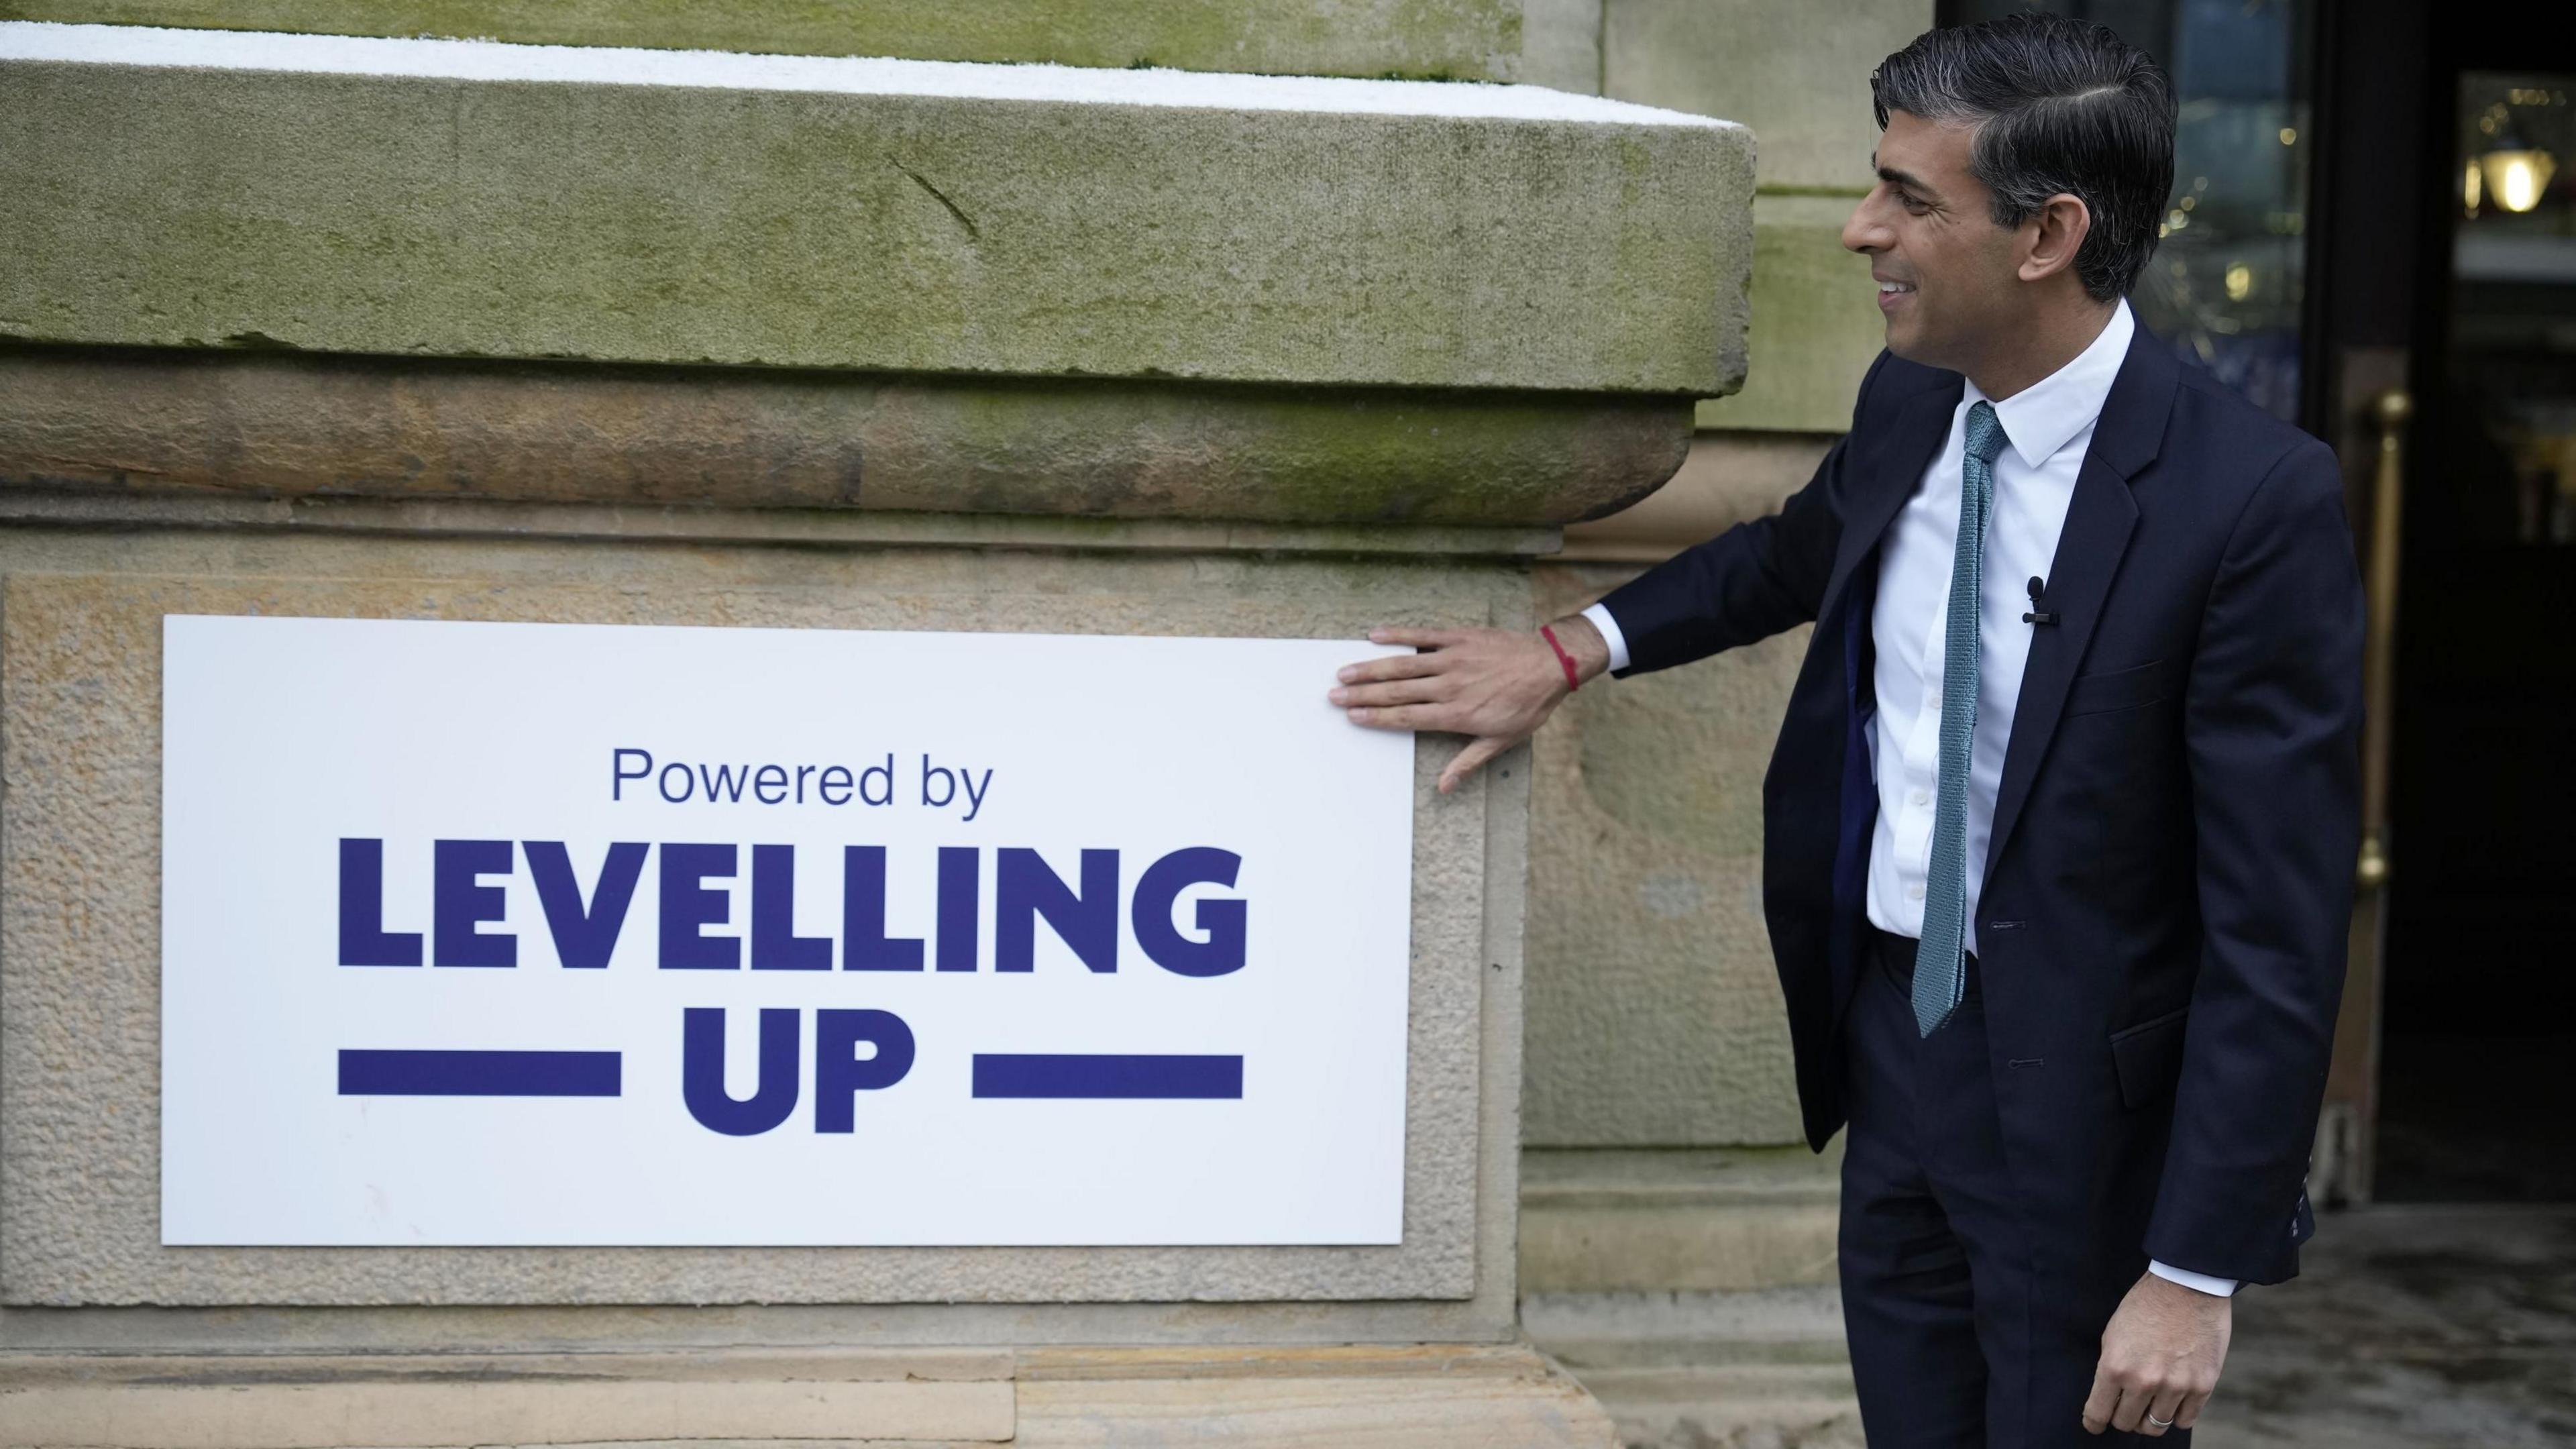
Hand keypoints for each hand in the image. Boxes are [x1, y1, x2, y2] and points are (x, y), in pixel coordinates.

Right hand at [1330, 619, 1606, 793]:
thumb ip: (1468, 762)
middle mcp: (1449, 687)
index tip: (1353, 716)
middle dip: (1362, 695)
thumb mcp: (1502, 740)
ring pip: (1402, 665)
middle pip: (1396, 692)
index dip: (1377, 718)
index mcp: (1456, 714)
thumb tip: (1444, 787)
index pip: (1407, 717)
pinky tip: (1374, 636)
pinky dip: (1397, 635)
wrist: (1550, 664)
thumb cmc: (1527, 705)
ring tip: (1345, 672)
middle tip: (1333, 695)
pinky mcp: (1458, 638)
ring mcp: (1452, 660)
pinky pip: (1422, 635)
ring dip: (1371, 669)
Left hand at [2084, 1270, 2231, 1436]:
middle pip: (2127, 1423)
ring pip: (2156, 1426)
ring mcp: (2175, 1386)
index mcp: (2115, 1367)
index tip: (2094, 1425)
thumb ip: (2111, 1368)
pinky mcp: (2202, 1386)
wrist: (2186, 1287)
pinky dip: (2177, 1415)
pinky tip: (2173, 1402)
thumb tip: (2109, 1396)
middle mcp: (2143, 1381)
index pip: (2098, 1412)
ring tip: (2150, 1405)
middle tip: (2126, 1408)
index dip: (2094, 1422)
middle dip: (2123, 1418)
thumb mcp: (2113, 1333)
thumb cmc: (2145, 1306)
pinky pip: (2185, 1420)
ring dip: (2149, 1419)